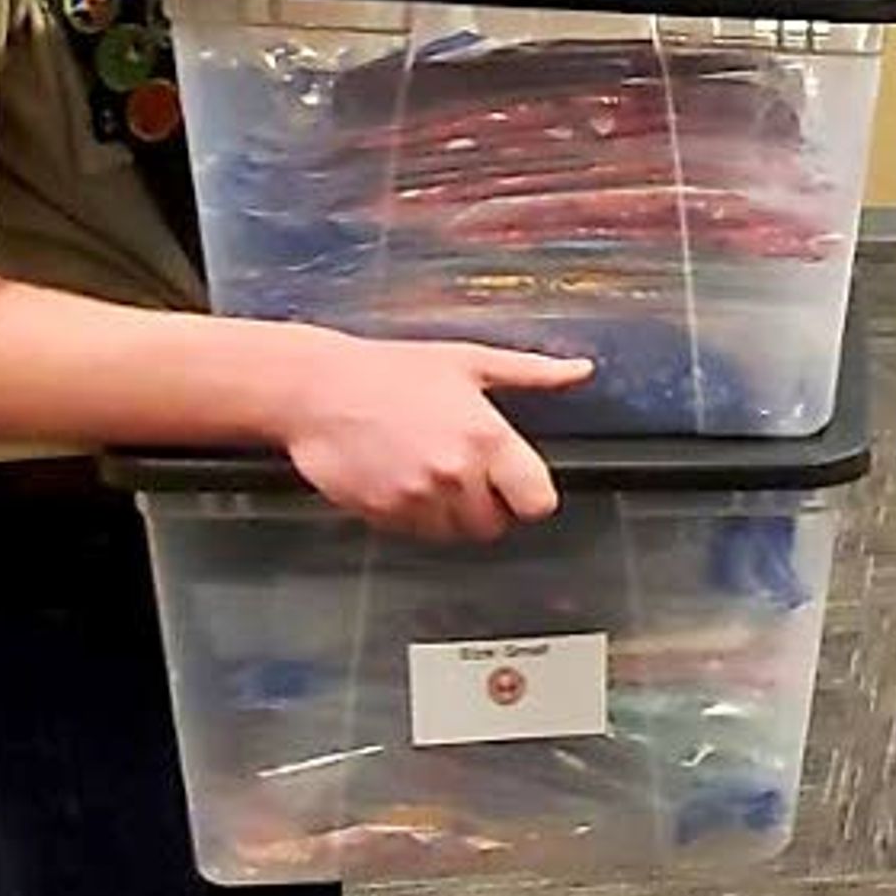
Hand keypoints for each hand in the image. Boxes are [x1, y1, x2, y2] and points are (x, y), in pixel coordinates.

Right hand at [282, 335, 587, 543]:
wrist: (316, 389)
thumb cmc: (390, 369)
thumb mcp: (468, 361)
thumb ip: (531, 372)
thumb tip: (580, 370)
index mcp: (486, 437)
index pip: (537, 503)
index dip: (530, 497)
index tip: (518, 485)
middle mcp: (456, 473)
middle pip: (495, 525)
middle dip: (488, 505)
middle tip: (466, 473)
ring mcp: (417, 498)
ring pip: (455, 534)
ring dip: (450, 514)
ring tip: (430, 472)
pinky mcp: (383, 513)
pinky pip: (415, 533)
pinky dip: (414, 517)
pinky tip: (401, 479)